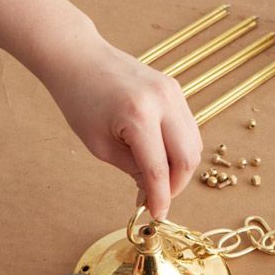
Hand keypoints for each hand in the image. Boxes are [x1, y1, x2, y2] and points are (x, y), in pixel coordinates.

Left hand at [43, 31, 202, 219]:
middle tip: (158, 197)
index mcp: (138, 116)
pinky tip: (162, 157)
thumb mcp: (100, 145)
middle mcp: (164, 101)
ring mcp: (174, 93)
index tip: (157, 215)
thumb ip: (132, 169)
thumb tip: (153, 190)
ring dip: (180, 169)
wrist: (81, 59)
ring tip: (158, 178)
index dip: (160, 198)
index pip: (159, 170)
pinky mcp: (176, 90)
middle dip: (176, 186)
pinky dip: (180, 149)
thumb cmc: (81, 100)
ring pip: (194, 144)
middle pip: (188, 158)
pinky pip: (188, 129)